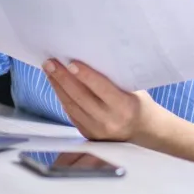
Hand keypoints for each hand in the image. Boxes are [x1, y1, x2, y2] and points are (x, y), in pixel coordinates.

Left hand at [43, 59, 159, 142]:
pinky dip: (63, 99)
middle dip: (63, 78)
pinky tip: (57, 86)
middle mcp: (109, 120)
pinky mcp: (89, 135)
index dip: (85, 75)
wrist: (144, 130)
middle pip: (80, 97)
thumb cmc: (138, 103)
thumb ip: (113, 79)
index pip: (101, 88)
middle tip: (50, 63)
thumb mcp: (133, 89)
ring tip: (49, 71)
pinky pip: (71, 115)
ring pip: (72, 106)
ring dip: (58, 87)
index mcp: (124, 107)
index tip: (70, 62)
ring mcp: (97, 130)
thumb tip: (88, 58)